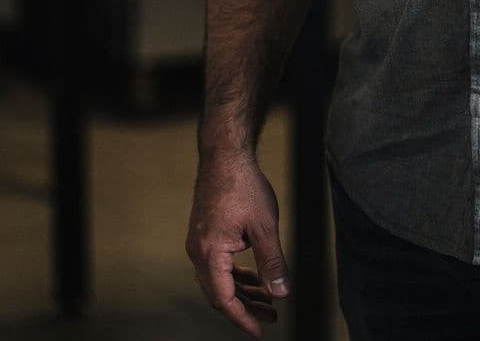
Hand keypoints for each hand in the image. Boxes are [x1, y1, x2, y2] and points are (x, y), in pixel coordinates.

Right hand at [186, 152, 290, 335]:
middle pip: (220, 293)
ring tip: (269, 300)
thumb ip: (273, 263)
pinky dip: (236, 275)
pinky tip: (255, 277)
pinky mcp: (205, 236)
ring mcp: (199, 244)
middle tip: (271, 317)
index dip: (242, 318)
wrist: (225, 156)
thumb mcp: (265, 226)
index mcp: (209, 252)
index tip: (259, 330)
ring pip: (220, 280)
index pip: (224, 298)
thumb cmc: (243, 186)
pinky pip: (219, 265)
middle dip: (246, 308)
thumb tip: (281, 293)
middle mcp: (198, 252)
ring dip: (243, 291)